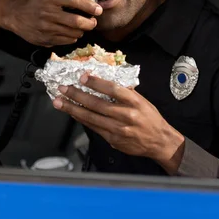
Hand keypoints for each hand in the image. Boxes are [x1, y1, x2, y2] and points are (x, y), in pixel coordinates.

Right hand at [0, 0, 102, 46]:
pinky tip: (73, 32)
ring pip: (72, 33)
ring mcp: (46, 28)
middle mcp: (48, 14)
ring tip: (84, 26)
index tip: (98, 9)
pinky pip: (66, 41)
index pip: (72, 1)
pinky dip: (73, 37)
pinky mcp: (45, 39)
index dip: (88, 5)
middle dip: (89, 23)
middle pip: (75, 21)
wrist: (16, 15)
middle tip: (94, 21)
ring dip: (82, 30)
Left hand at [53, 74, 184, 167]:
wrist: (159, 141)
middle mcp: (126, 115)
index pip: (113, 89)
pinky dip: (82, 119)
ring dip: (73, 109)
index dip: (96, 83)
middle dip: (77, 95)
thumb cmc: (150, 118)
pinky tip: (72, 113)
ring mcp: (118, 129)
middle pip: (97, 104)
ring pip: (91, 118)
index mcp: (134, 102)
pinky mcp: (113, 139)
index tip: (83, 77)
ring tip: (60, 102)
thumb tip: (105, 79)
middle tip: (63, 88)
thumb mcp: (142, 100)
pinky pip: (94, 128)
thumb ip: (125, 91)